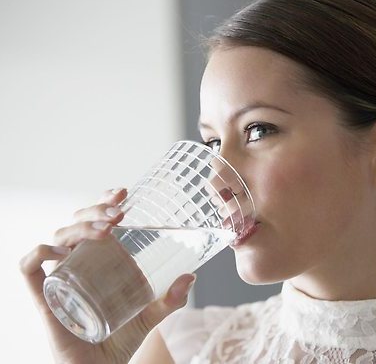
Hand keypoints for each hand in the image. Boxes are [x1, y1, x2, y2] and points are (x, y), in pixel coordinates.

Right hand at [20, 188, 195, 363]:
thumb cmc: (119, 340)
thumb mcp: (149, 315)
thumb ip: (169, 299)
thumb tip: (191, 277)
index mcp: (99, 260)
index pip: (95, 220)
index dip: (103, 201)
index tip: (123, 192)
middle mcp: (77, 263)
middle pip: (76, 222)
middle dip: (95, 210)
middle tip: (119, 212)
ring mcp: (61, 277)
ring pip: (58, 237)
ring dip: (80, 226)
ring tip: (107, 228)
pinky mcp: (45, 296)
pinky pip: (29, 267)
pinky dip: (41, 252)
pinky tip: (64, 251)